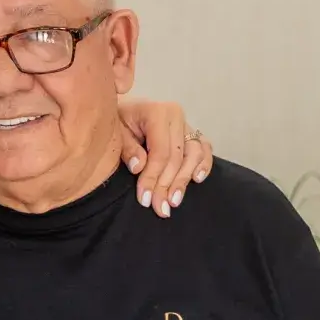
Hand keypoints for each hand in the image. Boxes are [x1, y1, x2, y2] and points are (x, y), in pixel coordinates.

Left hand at [116, 96, 213, 217]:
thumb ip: (127, 148)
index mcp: (157, 111)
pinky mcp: (191, 133)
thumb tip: (138, 167)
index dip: (153, 178)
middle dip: (167, 185)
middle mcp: (176, 116)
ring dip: (184, 180)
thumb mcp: (115, 132)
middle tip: (159, 208)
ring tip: (174, 201)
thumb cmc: (117, 122)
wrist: (122, 112)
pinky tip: (197, 179)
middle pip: (177, 157)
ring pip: (194, 155)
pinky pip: (204, 149)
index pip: (160, 152)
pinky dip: (203, 164)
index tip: (144, 199)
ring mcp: (186, 124)